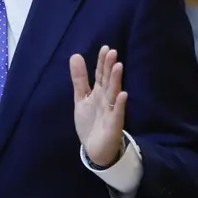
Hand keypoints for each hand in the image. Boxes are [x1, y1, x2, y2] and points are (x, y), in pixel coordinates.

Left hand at [70, 45, 127, 166]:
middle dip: (110, 67)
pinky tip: (123, 94)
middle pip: (108, 81)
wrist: (95, 149)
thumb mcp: (81, 98)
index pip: (101, 74)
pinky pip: (118, 113)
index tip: (105, 48)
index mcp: (99, 93)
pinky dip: (120, 104)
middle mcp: (107, 99)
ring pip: (114, 93)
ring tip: (118, 66)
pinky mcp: (114, 124)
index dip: (102, 62)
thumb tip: (75, 55)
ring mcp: (111, 111)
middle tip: (112, 52)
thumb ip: (79, 79)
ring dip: (116, 81)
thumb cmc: (91, 122)